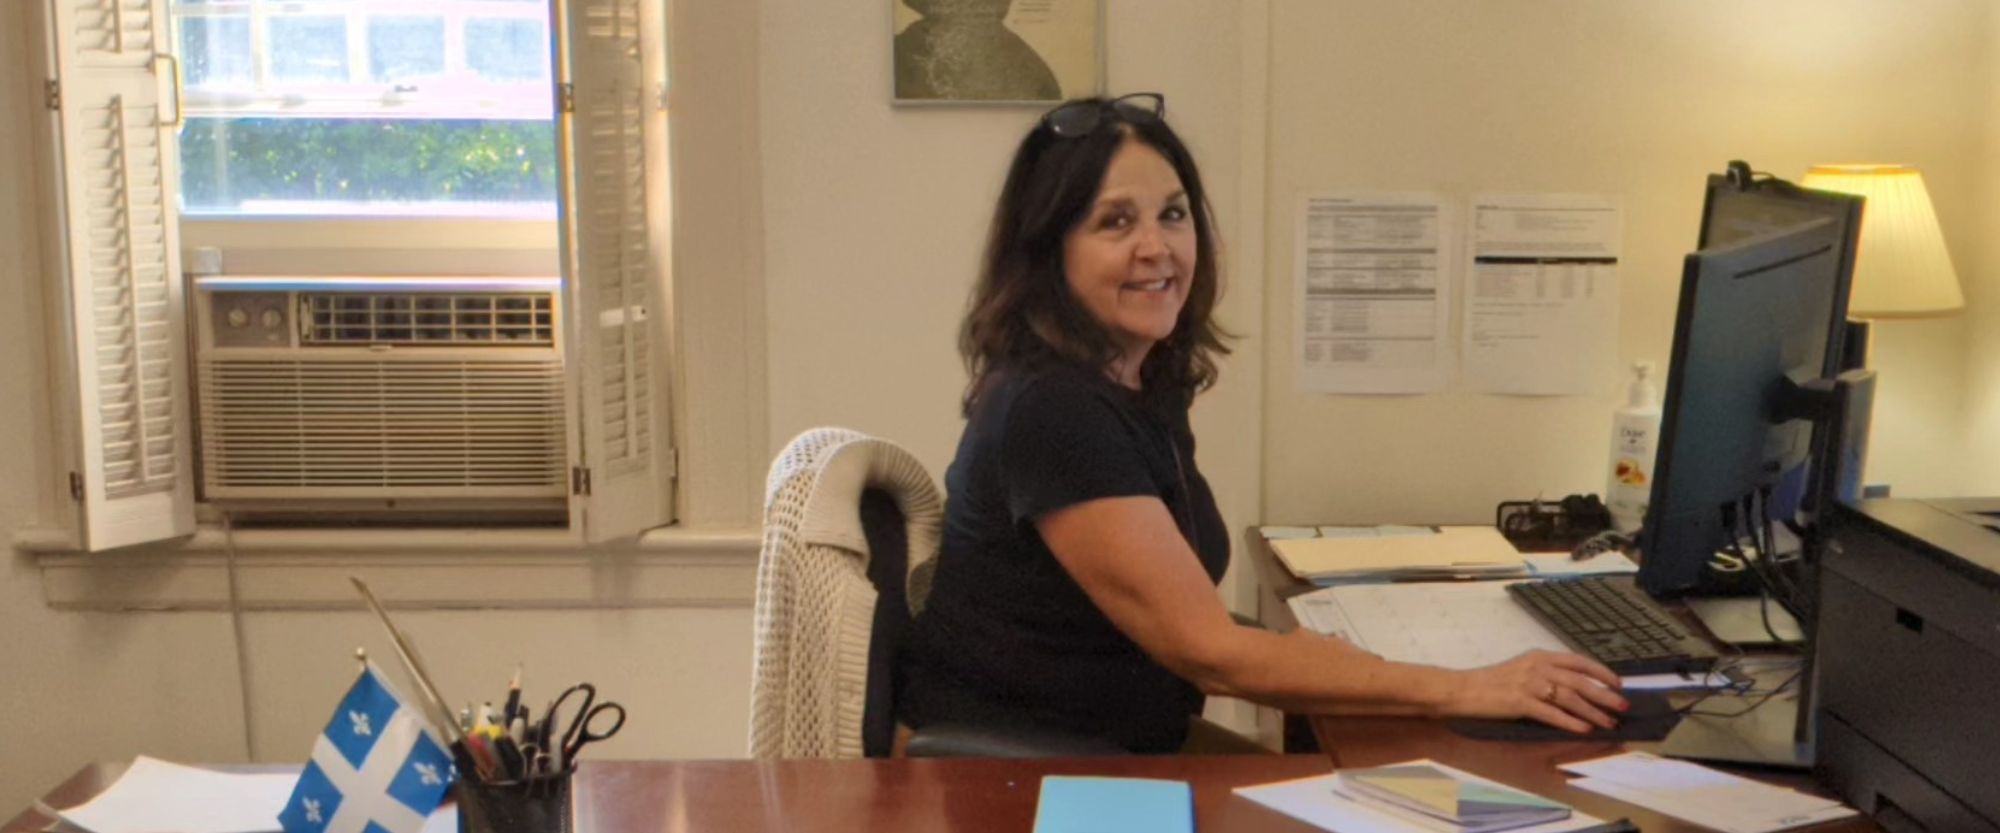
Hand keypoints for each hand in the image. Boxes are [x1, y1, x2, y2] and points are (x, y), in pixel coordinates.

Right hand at [1446, 650, 1627, 733]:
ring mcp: (1528, 684)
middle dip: (1604, 695)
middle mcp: (1537, 667)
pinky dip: (1570, 722)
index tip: (1618, 683)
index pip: (1578, 661)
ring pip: (1570, 698)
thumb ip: (1546, 673)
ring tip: (1609, 722)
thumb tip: (1575, 687)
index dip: (1601, 672)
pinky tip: (1584, 729)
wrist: (1462, 690)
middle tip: (1623, 706)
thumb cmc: (1491, 682)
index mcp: (1539, 656)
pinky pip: (1551, 713)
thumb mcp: (1522, 669)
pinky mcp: (1519, 702)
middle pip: (1579, 681)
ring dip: (1593, 711)